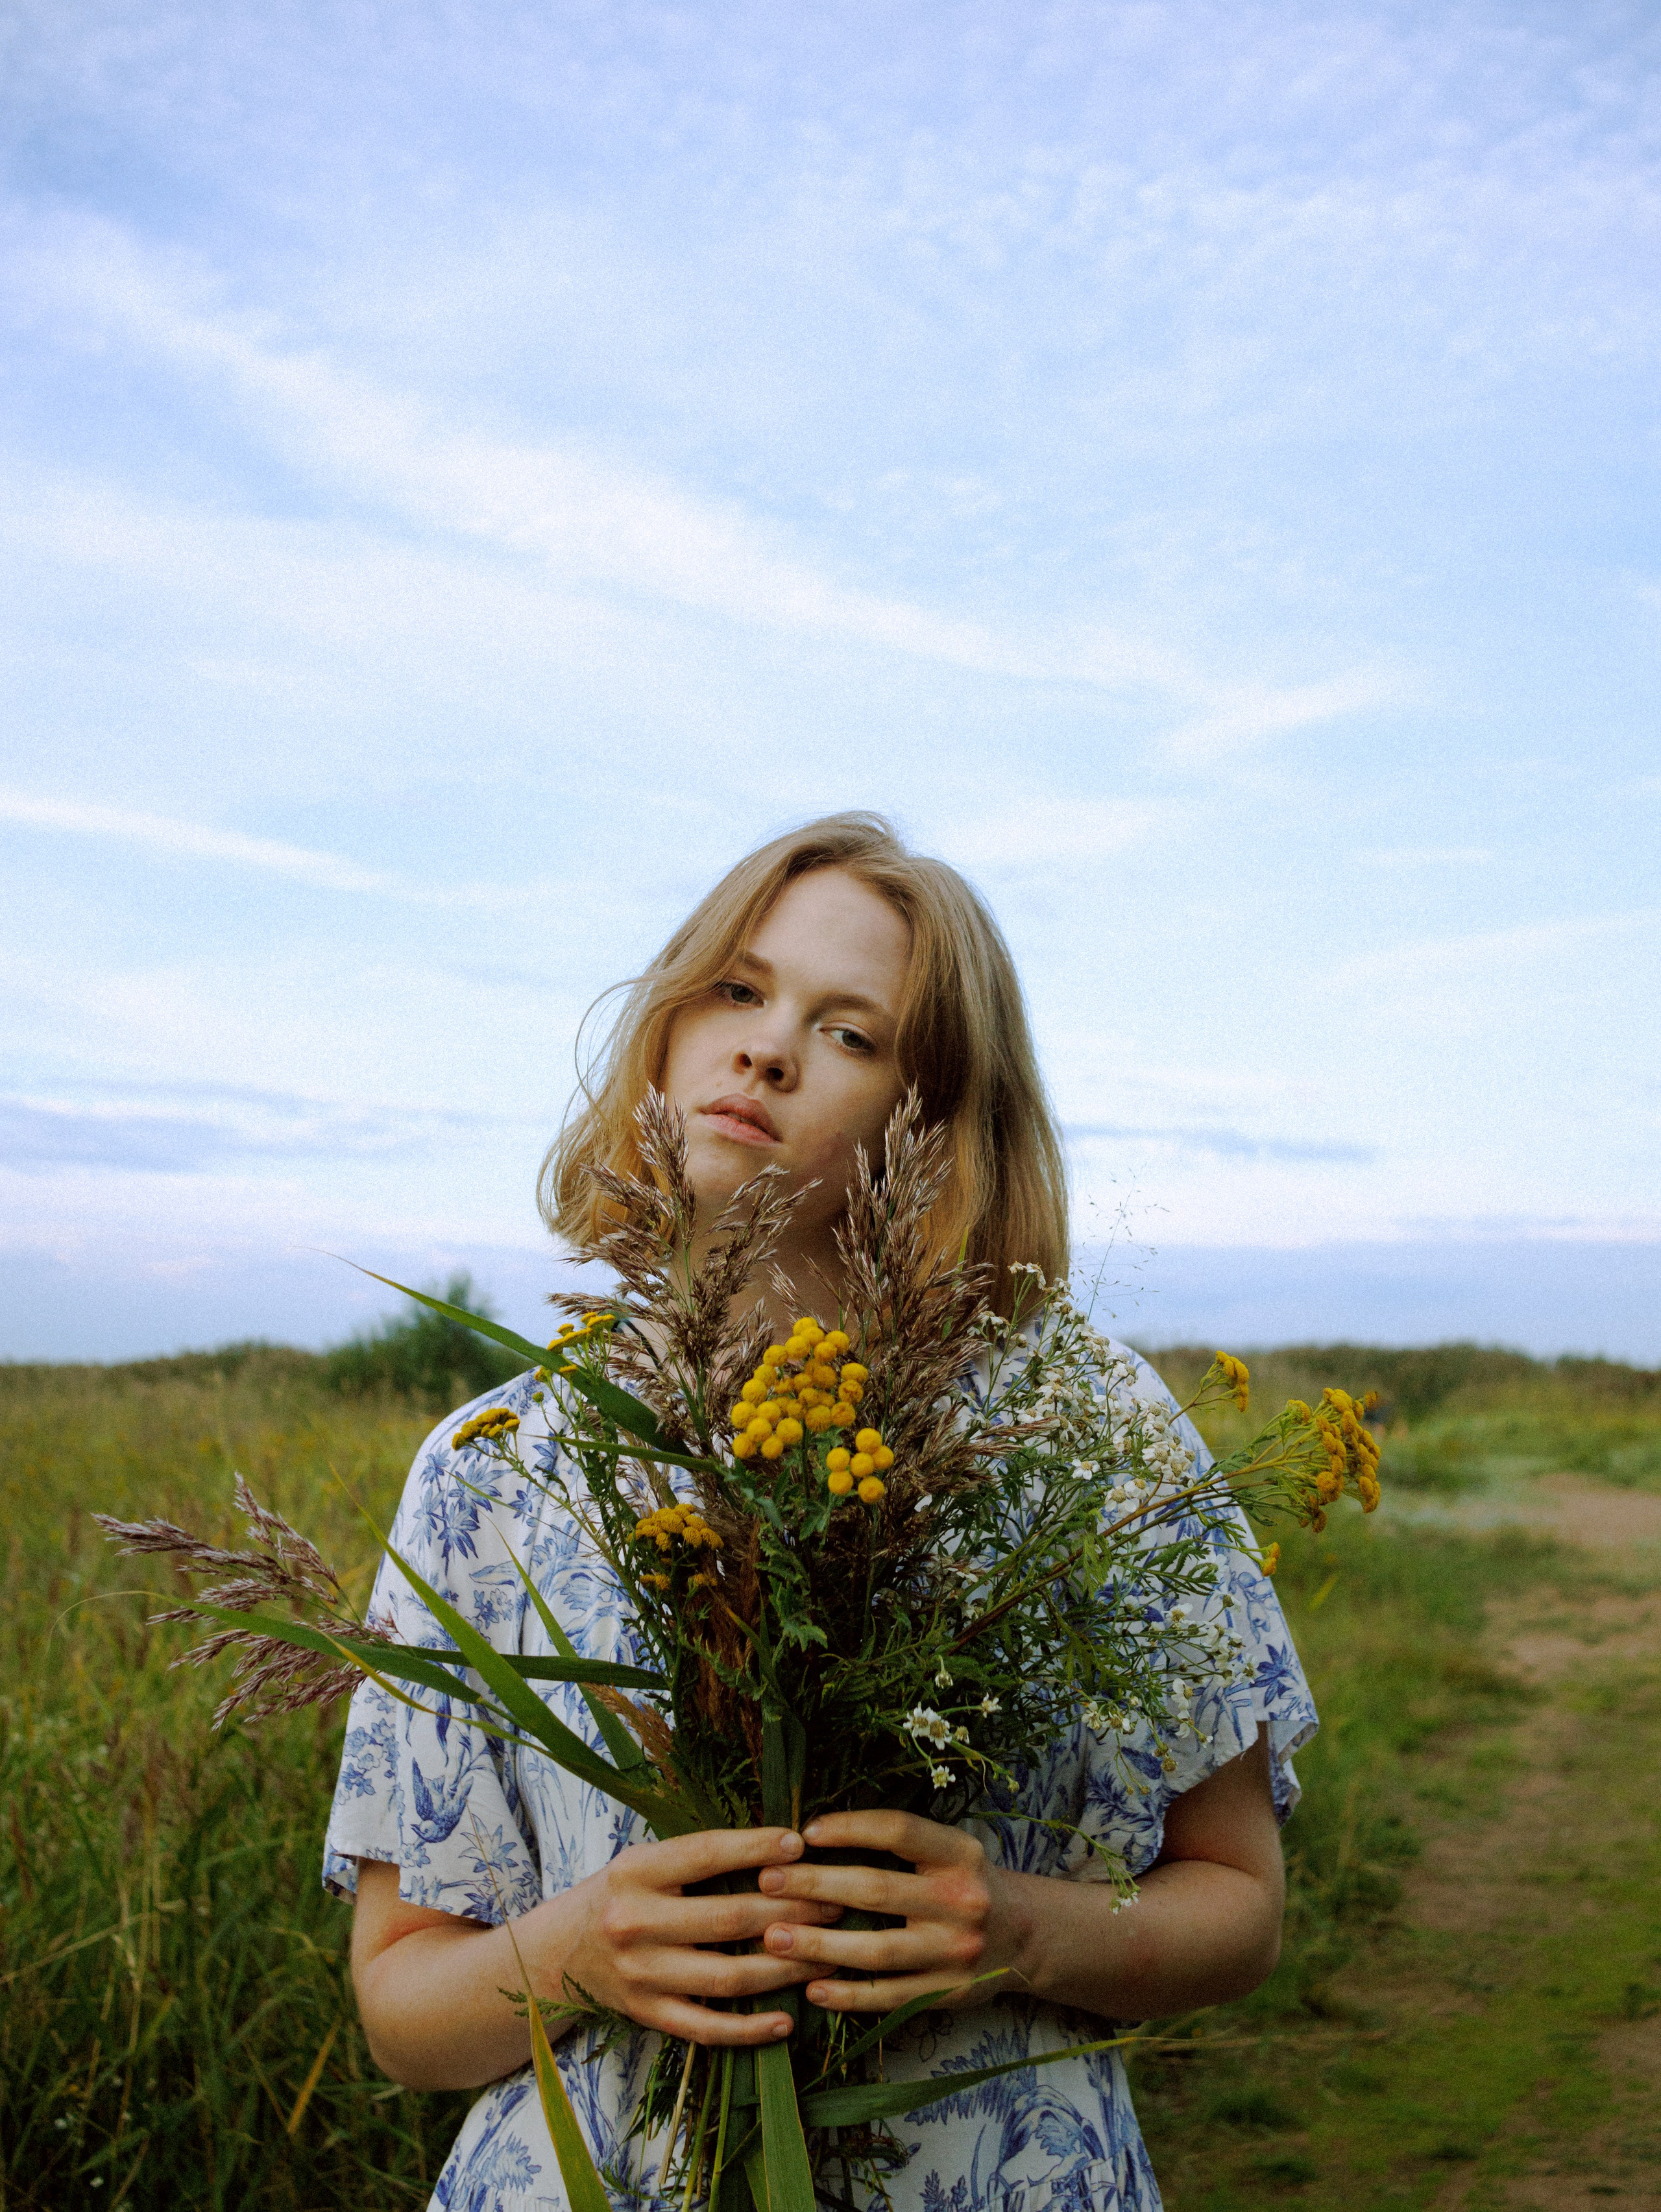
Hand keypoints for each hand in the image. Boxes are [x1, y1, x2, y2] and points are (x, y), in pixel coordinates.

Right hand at [543, 1826, 843, 2045]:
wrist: (558, 1953)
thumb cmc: (619, 1896)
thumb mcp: (645, 1861)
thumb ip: (698, 1856)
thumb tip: (779, 1846)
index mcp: (637, 1872)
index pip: (706, 1855)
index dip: (756, 1848)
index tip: (801, 1843)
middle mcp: (636, 1922)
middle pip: (728, 1918)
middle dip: (791, 1911)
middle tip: (837, 1902)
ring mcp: (642, 1974)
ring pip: (728, 1976)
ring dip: (786, 1968)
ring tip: (830, 1955)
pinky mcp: (648, 2014)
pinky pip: (707, 2027)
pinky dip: (749, 2029)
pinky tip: (787, 2021)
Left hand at [756, 1811, 1030, 2012]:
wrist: (1024, 1937)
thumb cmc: (964, 1883)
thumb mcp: (948, 1850)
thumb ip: (899, 1843)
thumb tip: (813, 1835)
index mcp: (959, 1854)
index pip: (898, 1831)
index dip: (849, 1828)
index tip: (804, 1833)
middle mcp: (962, 1901)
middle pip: (877, 1891)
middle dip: (815, 1886)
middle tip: (766, 1883)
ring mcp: (955, 1952)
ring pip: (877, 1951)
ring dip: (819, 1946)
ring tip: (772, 1938)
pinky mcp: (948, 1994)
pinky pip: (889, 1998)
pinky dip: (848, 1995)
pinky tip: (812, 1989)